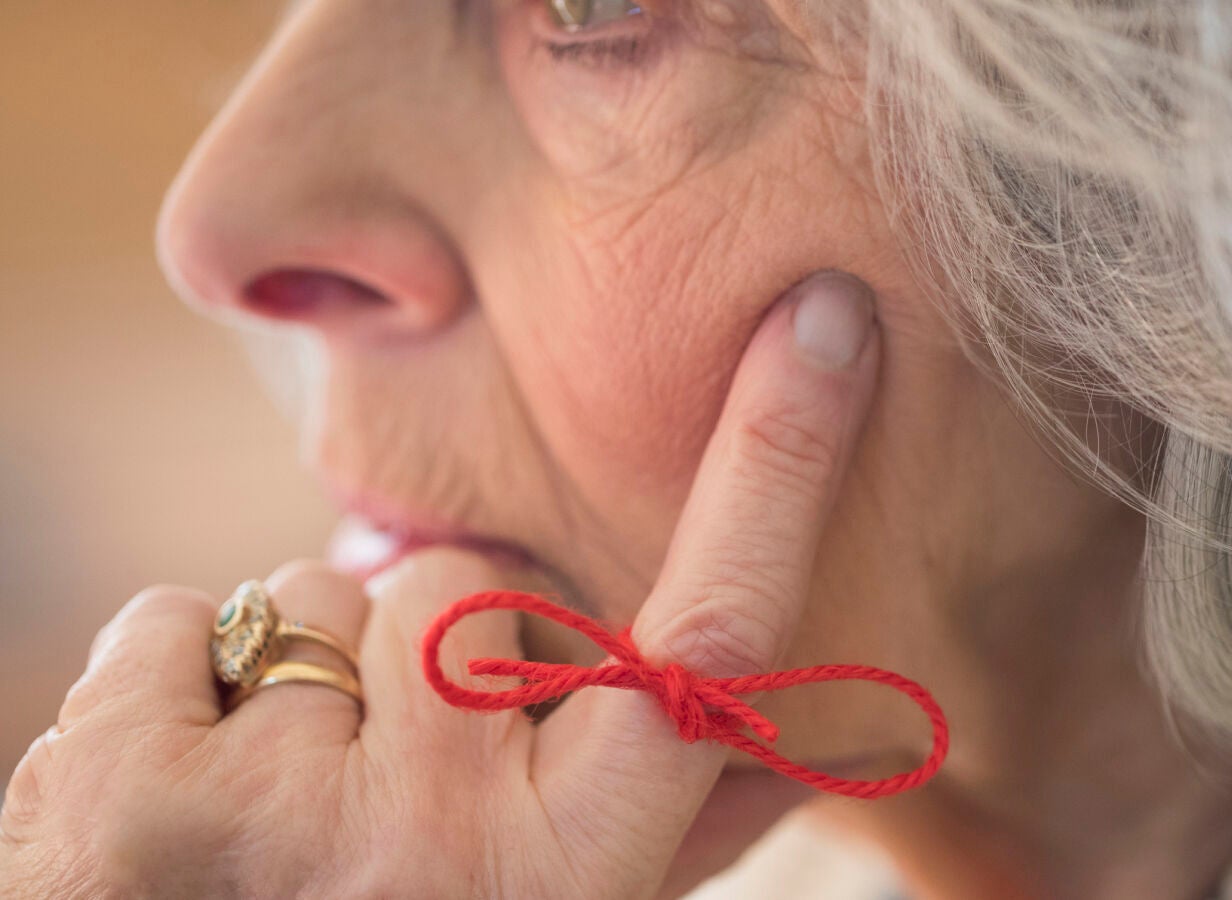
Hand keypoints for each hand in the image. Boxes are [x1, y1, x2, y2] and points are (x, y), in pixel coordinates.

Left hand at [1, 271, 880, 897]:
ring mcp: (281, 812)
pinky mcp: (128, 788)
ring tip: (288, 805)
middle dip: (425, 647)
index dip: (780, 463)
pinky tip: (187, 794)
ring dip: (306, 677)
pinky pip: (175, 619)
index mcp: (578, 865)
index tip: (827, 321)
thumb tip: (822, 747)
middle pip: (463, 579)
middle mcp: (444, 837)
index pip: (714, 633)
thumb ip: (681, 830)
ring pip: (317, 592)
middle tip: (392, 783)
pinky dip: (176, 685)